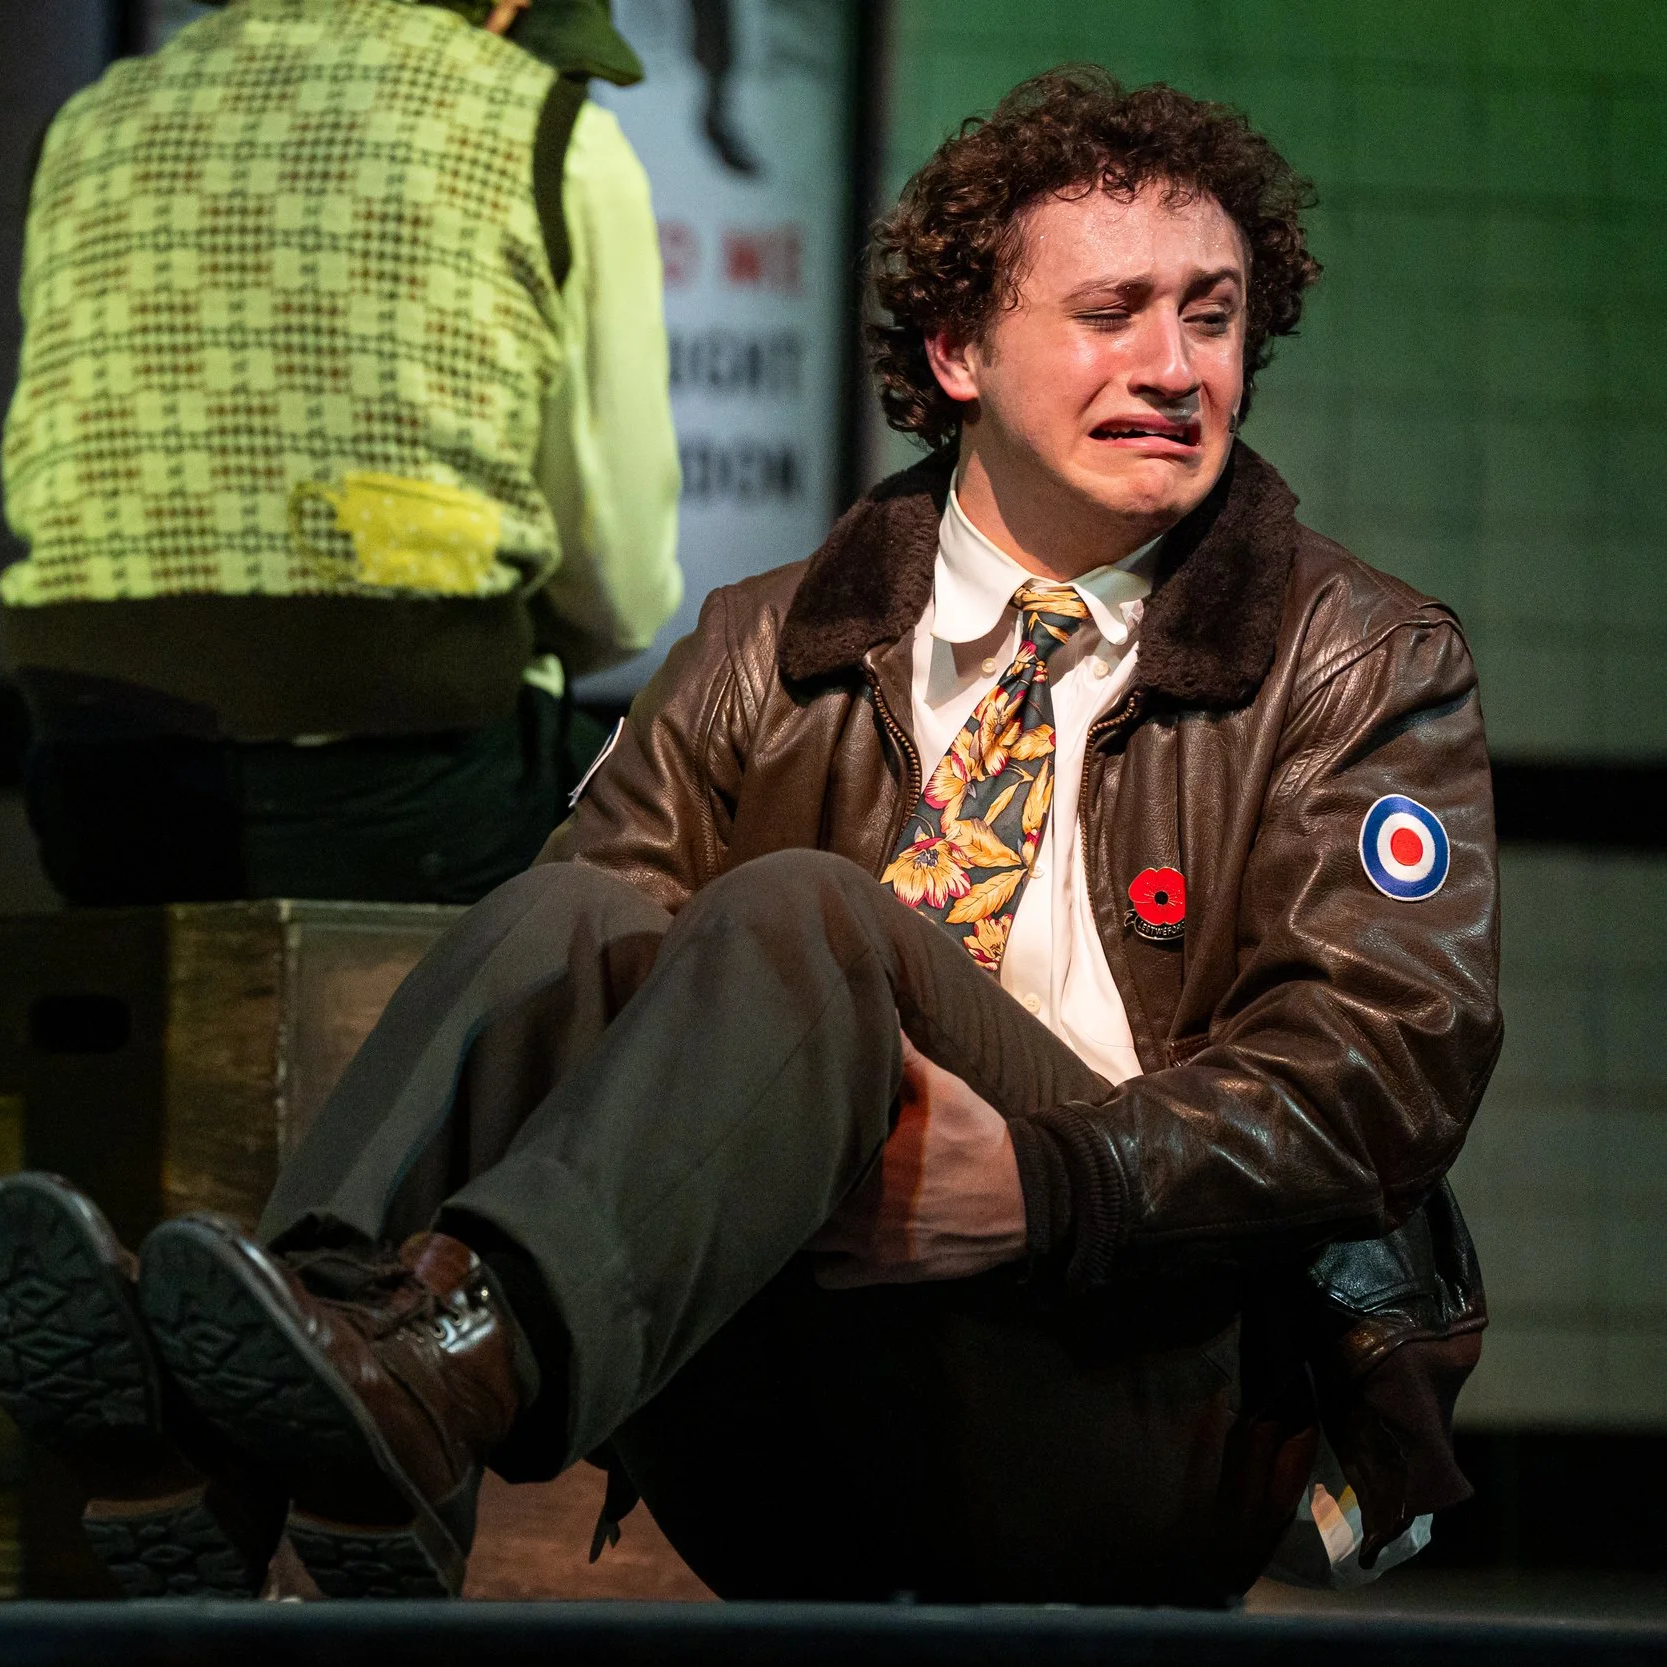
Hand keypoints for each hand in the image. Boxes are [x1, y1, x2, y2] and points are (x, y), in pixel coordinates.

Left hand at [810, 1030, 1026, 1287]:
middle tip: (786, 1170)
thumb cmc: (978, 1142)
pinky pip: (832, 1277)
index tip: (781, 1135)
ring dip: (803, 1225)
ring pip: (807, 1246)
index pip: (804, 1158)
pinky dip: (828, 1263)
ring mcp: (869, 1247)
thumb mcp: (943, 1091)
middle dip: (787, 1190)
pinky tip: (834, 1241)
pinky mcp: (885, 1272)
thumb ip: (904, 1057)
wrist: (1024, 1199)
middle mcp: (858, 1211)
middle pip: (795, 1207)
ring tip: (805, 1203)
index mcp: (866, 1163)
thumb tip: (881, 1012)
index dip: (785, 1149)